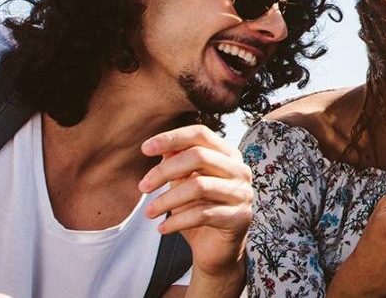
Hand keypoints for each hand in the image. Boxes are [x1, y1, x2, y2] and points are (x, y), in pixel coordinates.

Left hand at [139, 125, 254, 287]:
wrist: (216, 250)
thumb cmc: (199, 211)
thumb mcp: (184, 184)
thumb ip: (177, 164)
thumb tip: (161, 147)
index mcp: (228, 155)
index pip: (201, 134)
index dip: (172, 137)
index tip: (145, 149)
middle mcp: (240, 170)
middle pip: (199, 156)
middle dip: (164, 171)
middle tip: (143, 187)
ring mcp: (243, 193)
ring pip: (199, 186)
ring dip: (167, 200)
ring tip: (149, 212)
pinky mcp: (240, 217)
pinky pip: (202, 214)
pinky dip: (177, 221)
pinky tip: (162, 229)